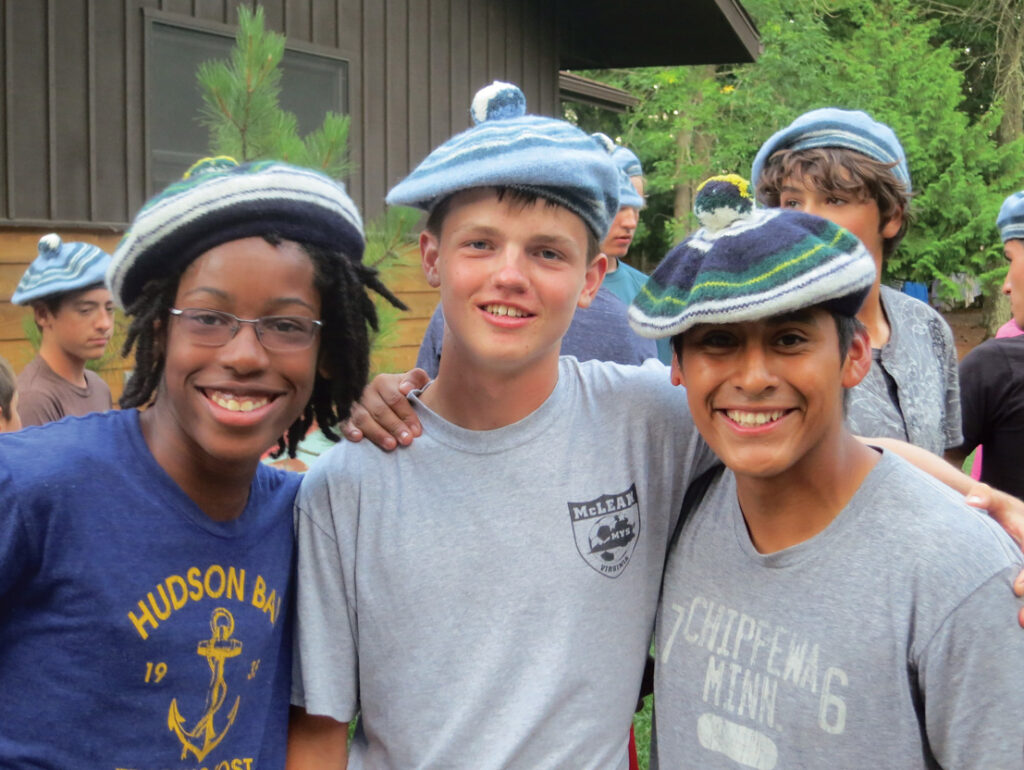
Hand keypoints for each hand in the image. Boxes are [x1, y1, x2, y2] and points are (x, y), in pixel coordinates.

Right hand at [341, 368, 430, 449]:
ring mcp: (355, 405)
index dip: (407, 415)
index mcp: (383, 382)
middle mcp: (367, 392)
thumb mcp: (417, 381)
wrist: (398, 401)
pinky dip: (350, 430)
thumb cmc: (411, 393)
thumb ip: (416, 378)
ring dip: (377, 433)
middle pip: (380, 410)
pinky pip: (344, 423)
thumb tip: (405, 389)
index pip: (395, 399)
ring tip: (391, 445)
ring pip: (363, 418)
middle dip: (394, 426)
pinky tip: (358, 438)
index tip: (417, 431)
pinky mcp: (346, 418)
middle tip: (407, 440)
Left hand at [964, 482, 1023, 626]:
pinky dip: (1021, 609)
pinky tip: (1014, 626)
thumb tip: (970, 501)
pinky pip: (1023, 594)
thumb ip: (985, 497)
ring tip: (1019, 624)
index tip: (1016, 589)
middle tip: (1021, 620)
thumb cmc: (997, 511)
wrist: (1005, 519)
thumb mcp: (996, 502)